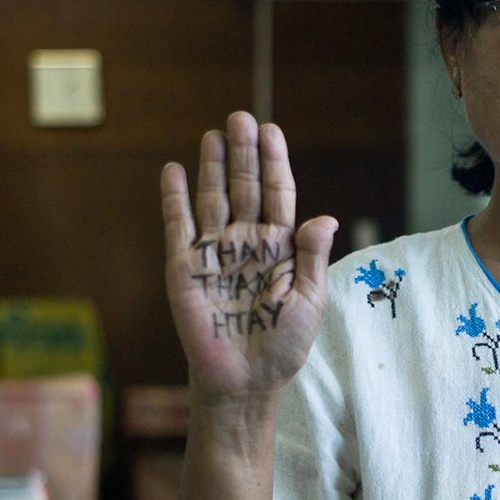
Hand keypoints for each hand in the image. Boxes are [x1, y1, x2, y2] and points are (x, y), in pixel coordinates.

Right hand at [161, 112, 336, 406]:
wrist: (244, 380)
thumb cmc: (283, 344)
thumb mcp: (309, 300)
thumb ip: (312, 257)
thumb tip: (325, 217)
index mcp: (280, 247)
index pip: (278, 194)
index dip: (274, 164)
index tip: (272, 131)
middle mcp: (247, 242)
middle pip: (244, 188)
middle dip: (243, 154)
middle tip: (241, 118)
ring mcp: (215, 252)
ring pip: (213, 199)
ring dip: (212, 166)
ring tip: (214, 133)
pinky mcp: (185, 268)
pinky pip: (178, 226)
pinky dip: (175, 198)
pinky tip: (174, 170)